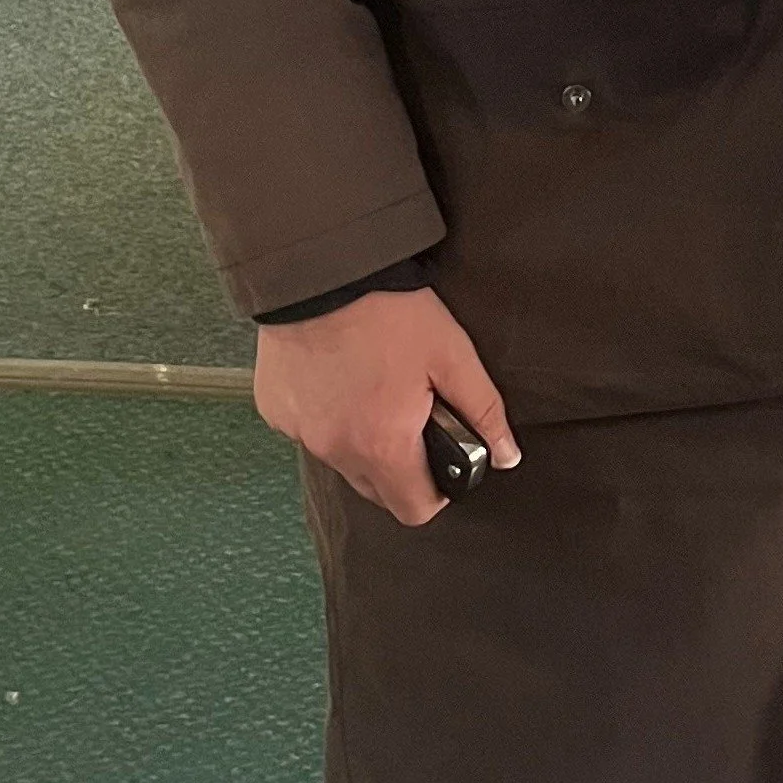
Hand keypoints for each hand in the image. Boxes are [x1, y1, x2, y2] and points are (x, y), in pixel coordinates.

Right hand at [252, 285, 519, 527]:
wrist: (320, 272)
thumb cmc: (386, 311)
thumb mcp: (451, 355)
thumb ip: (484, 411)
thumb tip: (506, 455)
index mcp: (383, 445)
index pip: (415, 510)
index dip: (438, 492)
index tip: (443, 461)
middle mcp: (336, 449)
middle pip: (376, 491)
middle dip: (400, 467)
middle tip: (412, 417)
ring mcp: (301, 433)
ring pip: (341, 461)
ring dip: (361, 442)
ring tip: (376, 391)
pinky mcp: (276, 413)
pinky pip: (309, 433)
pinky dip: (327, 418)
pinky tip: (339, 380)